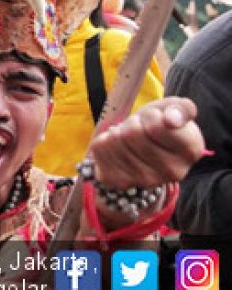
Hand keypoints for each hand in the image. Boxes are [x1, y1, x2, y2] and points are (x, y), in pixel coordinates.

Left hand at [90, 97, 204, 189]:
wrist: (142, 148)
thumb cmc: (160, 124)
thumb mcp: (174, 109)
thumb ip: (180, 108)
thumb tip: (171, 119)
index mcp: (191, 151)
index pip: (158, 125)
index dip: (151, 115)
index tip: (157, 119)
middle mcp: (172, 172)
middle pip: (133, 132)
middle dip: (133, 123)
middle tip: (140, 129)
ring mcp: (144, 180)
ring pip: (115, 140)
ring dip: (118, 132)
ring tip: (129, 139)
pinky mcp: (118, 181)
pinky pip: (99, 149)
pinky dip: (104, 141)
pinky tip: (117, 148)